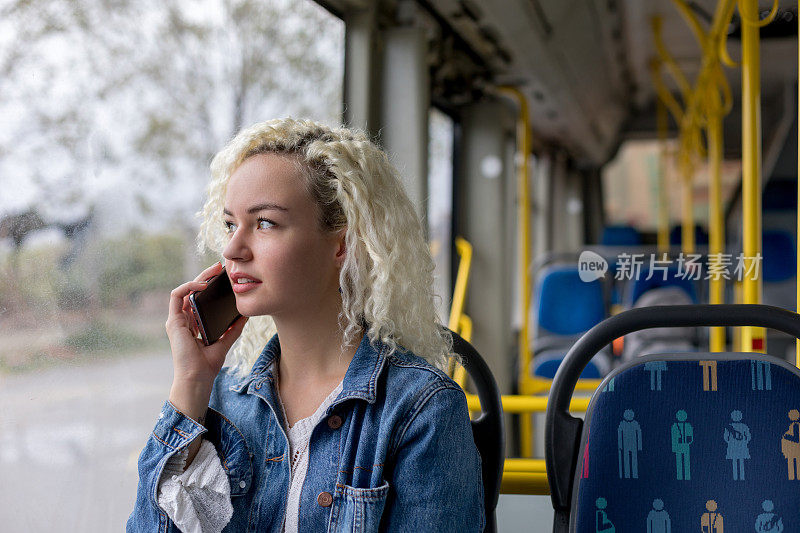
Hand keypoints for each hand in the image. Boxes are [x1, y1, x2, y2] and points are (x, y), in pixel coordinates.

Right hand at [165, 262, 247, 416]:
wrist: (198, 377)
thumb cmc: (208, 364)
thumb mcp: (225, 341)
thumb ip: (233, 328)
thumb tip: (246, 315)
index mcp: (194, 323)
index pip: (200, 298)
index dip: (210, 285)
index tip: (223, 276)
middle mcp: (184, 319)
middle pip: (193, 291)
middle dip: (206, 276)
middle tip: (219, 267)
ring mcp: (177, 320)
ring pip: (185, 290)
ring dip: (199, 278)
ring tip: (213, 271)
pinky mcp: (174, 321)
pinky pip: (176, 296)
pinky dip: (188, 287)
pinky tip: (202, 285)